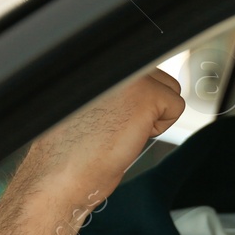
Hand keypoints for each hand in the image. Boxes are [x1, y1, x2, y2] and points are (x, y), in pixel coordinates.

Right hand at [22, 67, 184, 206]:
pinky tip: (131, 136)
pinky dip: (161, 127)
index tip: (117, 114)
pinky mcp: (145, 93)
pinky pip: (176, 105)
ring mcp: (127, 74)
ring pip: (168, 88)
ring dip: (153, 114)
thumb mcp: (85, 102)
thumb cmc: (67, 149)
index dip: (132, 97)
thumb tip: (136, 83)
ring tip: (121, 130)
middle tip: (116, 126)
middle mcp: (108, 59)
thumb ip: (111, 85)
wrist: (58, 174)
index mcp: (90, 60)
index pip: (135, 65)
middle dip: (145, 104)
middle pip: (155, 75)